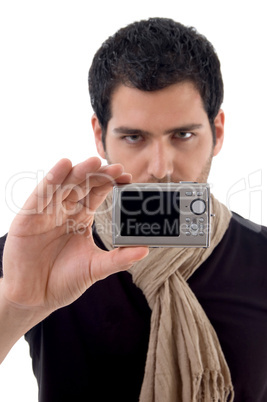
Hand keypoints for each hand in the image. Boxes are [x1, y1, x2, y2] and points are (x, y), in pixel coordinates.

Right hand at [1, 157, 148, 313]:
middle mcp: (64, 210)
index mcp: (81, 217)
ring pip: (63, 185)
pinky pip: (40, 195)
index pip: (97, 192)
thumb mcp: (95, 268)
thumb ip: (119, 259)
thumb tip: (145, 250)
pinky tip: (63, 166)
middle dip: (98, 174)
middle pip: (82, 184)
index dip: (110, 182)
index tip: (127, 176)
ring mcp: (46, 212)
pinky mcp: (28, 218)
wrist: (35, 298)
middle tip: (116, 167)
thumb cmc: (64, 281)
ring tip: (94, 162)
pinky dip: (51, 179)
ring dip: (78, 172)